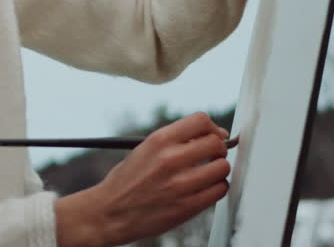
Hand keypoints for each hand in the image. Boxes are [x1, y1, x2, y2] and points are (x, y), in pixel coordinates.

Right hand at [54, 113, 230, 246]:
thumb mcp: (145, 149)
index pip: (201, 121)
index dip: (212, 127)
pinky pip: (219, 190)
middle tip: (212, 155)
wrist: (111, 212)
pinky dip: (217, 188)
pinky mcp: (187, 207)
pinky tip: (205, 188)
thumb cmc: (127, 181)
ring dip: (219, 169)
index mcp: (158, 141)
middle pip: (216, 143)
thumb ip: (174, 140)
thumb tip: (211, 134)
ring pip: (222, 167)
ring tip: (208, 173)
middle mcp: (170, 159)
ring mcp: (180, 184)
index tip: (214, 135)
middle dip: (218, 148)